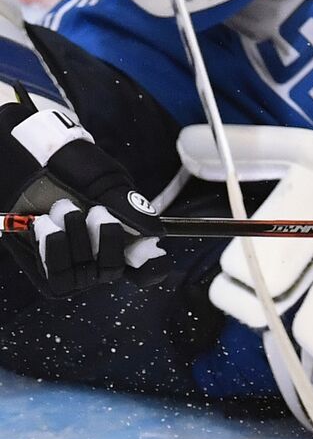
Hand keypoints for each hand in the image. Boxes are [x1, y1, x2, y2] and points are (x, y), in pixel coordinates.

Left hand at [0, 97, 167, 297]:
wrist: (31, 161)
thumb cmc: (73, 168)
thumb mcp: (108, 183)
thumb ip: (132, 210)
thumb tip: (156, 238)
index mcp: (125, 237)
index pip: (147, 269)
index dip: (150, 267)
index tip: (143, 250)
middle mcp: (101, 258)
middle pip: (113, 270)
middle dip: (105, 241)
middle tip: (95, 210)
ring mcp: (73, 266)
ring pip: (83, 275)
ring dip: (75, 241)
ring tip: (63, 208)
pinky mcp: (44, 270)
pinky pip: (55, 276)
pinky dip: (52, 250)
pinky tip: (46, 224)